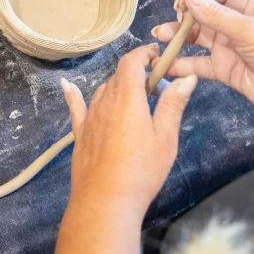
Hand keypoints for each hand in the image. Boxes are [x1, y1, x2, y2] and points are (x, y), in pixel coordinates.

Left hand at [61, 44, 196, 215]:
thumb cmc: (141, 169)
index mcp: (127, 97)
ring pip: (103, 91)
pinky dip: (73, 94)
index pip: (131, 62)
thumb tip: (186, 78)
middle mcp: (105, 101)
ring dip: (119, 87)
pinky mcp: (80, 133)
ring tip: (135, 97)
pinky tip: (67, 85)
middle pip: (119, 76)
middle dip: (137, 73)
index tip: (157, 55)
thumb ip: (173, 105)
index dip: (143, 53)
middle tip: (157, 86)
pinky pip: (76, 107)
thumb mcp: (165, 137)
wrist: (105, 200)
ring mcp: (90, 117)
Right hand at [153, 0, 253, 118]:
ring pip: (196, 36)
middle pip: (201, 10)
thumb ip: (214, 13)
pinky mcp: (223, 67)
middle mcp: (234, 20)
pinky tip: (165, 65)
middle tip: (173, 23)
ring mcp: (227, 44)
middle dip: (182, 14)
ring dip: (176, 37)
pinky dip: (182, 64)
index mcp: (245, 1)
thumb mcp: (247, 29)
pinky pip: (197, 63)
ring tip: (157, 38)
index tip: (181, 3)